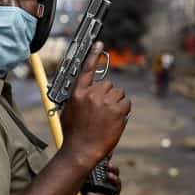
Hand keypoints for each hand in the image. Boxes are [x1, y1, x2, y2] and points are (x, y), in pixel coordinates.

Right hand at [60, 41, 131, 169]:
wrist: (80, 151)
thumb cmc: (73, 135)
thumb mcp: (68, 112)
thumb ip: (79, 99)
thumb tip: (87, 94)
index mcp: (77, 93)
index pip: (86, 70)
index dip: (93, 55)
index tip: (99, 42)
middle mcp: (91, 94)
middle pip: (108, 84)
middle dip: (109, 95)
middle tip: (104, 110)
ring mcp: (105, 102)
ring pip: (119, 93)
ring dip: (117, 103)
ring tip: (109, 117)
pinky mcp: (117, 111)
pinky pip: (126, 103)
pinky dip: (124, 111)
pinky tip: (116, 120)